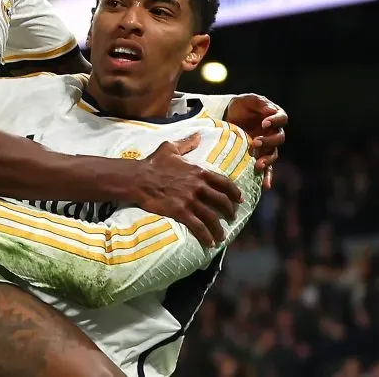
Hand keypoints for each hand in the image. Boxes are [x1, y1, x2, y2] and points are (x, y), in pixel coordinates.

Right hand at [133, 133, 242, 247]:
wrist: (139, 178)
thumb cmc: (154, 163)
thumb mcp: (171, 148)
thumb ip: (187, 143)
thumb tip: (198, 136)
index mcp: (199, 171)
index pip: (224, 183)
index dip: (235, 192)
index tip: (240, 200)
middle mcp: (198, 186)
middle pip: (222, 201)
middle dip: (230, 211)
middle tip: (232, 217)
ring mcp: (190, 200)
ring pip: (212, 217)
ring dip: (219, 228)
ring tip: (222, 236)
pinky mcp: (180, 212)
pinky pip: (198, 227)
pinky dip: (206, 236)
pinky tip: (209, 243)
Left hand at [224, 93, 287, 188]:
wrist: (227, 118)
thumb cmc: (240, 107)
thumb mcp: (247, 100)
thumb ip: (259, 103)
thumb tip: (271, 110)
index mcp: (274, 117)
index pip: (282, 119)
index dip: (275, 121)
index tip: (264, 123)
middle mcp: (273, 133)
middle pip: (279, 138)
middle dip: (268, 141)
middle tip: (255, 142)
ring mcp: (267, 146)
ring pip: (273, 155)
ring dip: (267, 160)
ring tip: (258, 164)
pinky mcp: (259, 156)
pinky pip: (267, 169)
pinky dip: (267, 177)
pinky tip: (266, 186)